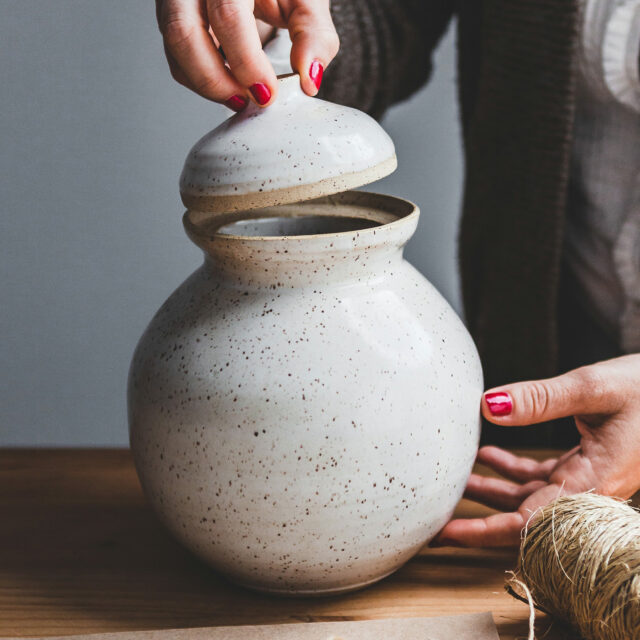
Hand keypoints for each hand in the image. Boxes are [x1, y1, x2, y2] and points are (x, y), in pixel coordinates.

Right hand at [155, 0, 338, 108]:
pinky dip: (200, 79)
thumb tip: (309, 77)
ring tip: (240, 98)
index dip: (246, 61)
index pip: (228, 15)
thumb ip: (313, 34)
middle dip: (216, 80)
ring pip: (175, 48)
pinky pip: (176, 56)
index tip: (266, 93)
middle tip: (249, 101)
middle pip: (184, 33)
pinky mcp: (172, 17)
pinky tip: (228, 85)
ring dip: (206, 84)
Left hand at [435, 354, 639, 546]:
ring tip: (451, 482)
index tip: (445, 533)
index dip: (484, 532)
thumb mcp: (593, 387)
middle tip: (436, 520)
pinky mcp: (584, 465)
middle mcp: (588, 489)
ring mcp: (585, 479)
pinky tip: (487, 455)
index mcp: (593, 482)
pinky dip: (511, 469)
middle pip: (523, 518)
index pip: (530, 522)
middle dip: (478, 521)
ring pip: (527, 496)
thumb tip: (487, 407)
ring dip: (489, 490)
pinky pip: (540, 477)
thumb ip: (540, 399)